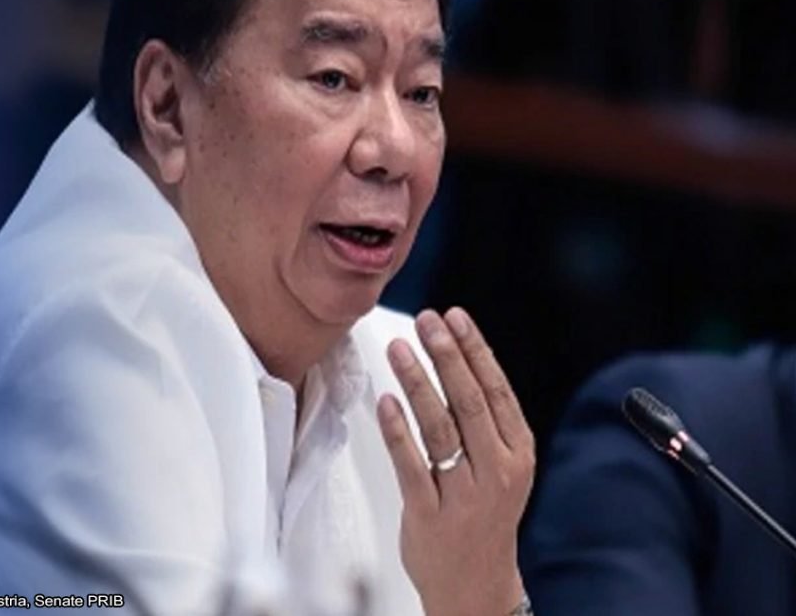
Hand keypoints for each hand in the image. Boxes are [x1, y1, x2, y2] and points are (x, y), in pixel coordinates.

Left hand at [377, 308, 533, 615]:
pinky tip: (384, 401)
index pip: (497, 391)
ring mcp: (463, 495)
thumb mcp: (502, 467)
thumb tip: (459, 355)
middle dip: (447, 355)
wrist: (476, 586)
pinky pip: (411, 465)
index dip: (475, 350)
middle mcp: (496, 471)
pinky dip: (397, 430)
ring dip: (417, 382)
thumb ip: (485, 420)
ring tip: (398, 348)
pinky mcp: (429, 514)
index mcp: (517, 454)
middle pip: (469, 402)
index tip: (454, 317)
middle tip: (426, 320)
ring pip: (440, 428)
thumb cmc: (484, 515)